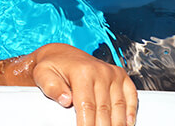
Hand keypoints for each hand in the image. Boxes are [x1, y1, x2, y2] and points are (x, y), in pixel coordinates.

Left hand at [0, 43, 136, 125]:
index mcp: (82, 71)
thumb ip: (51, 87)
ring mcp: (112, 73)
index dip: (87, 125)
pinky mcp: (120, 75)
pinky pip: (131, 96)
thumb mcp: (43, 74)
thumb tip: (66, 100)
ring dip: (116, 124)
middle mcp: (100, 71)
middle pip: (104, 111)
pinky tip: (126, 124)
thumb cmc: (51, 68)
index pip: (87, 107)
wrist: (61, 55)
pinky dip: (130, 112)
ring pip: (118, 108)